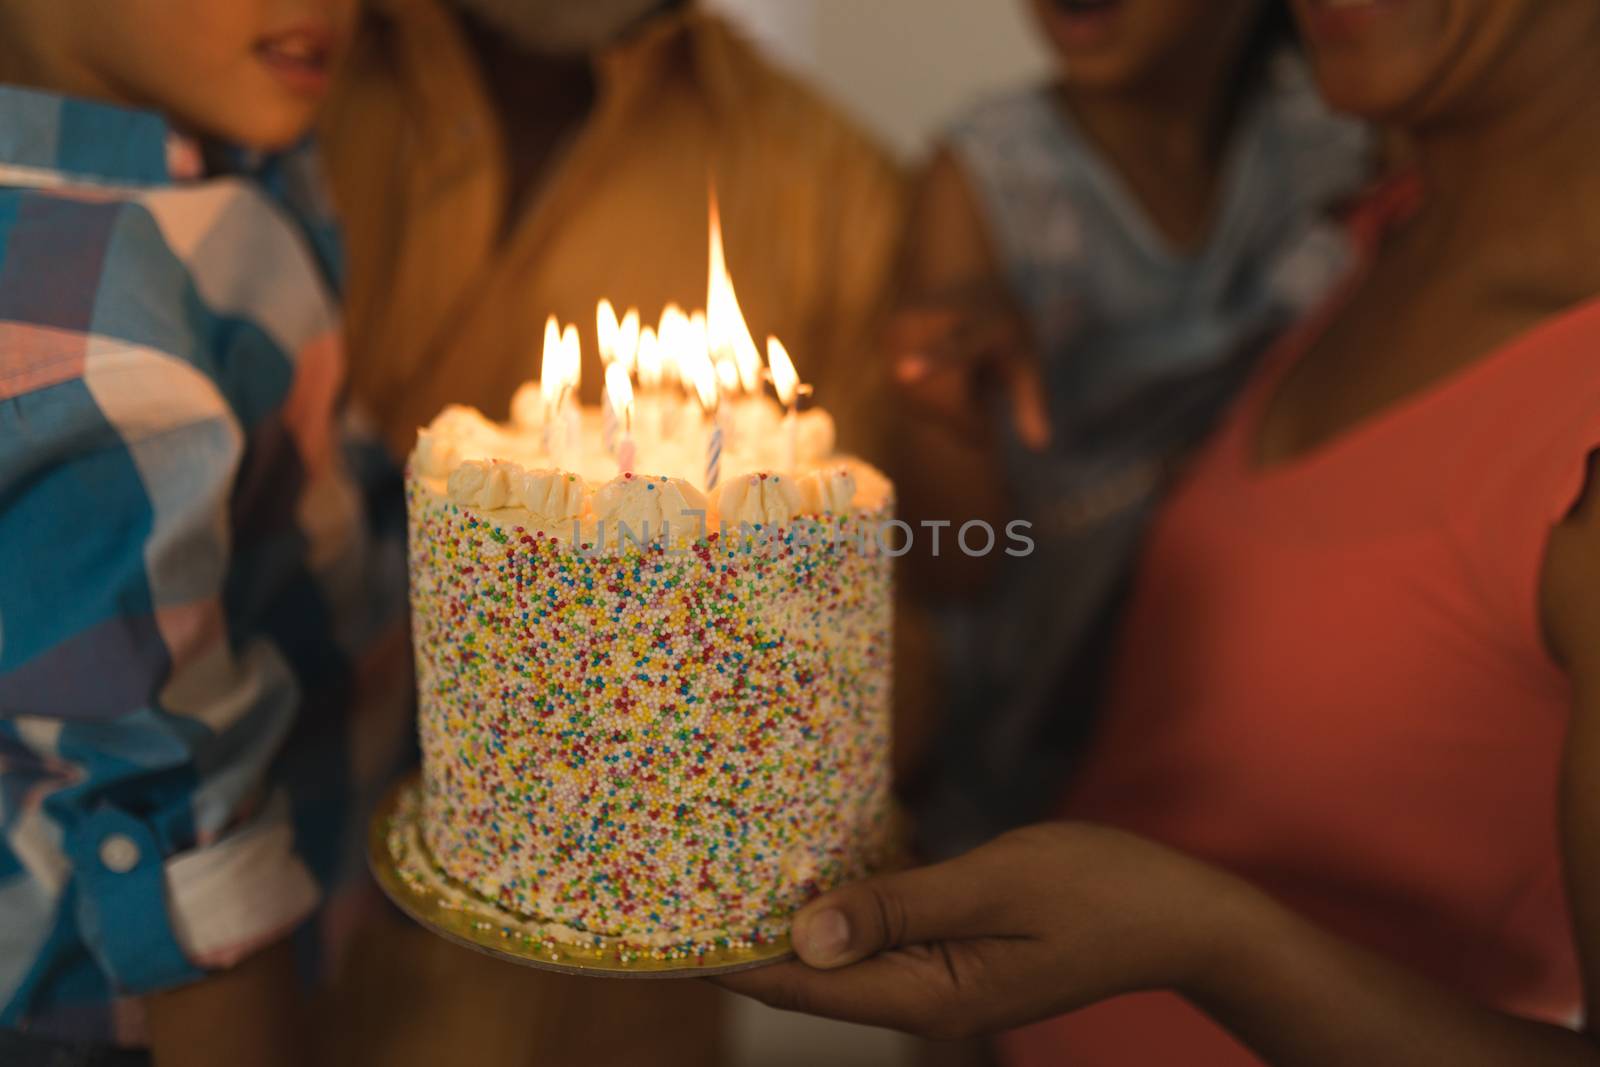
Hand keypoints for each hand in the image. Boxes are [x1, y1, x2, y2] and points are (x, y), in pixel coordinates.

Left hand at [716, 822, 1261, 1040]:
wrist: (1182, 914)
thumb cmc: (1102, 891)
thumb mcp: (996, 885)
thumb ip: (898, 907)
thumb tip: (801, 937)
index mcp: (929, 994)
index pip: (802, 990)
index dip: (727, 962)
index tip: (662, 931)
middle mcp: (924, 997)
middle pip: (811, 977)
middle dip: (745, 939)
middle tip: (674, 886)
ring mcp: (941, 977)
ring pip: (840, 954)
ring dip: (786, 920)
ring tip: (719, 875)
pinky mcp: (956, 950)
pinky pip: (879, 931)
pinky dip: (838, 906)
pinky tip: (808, 869)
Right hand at [885, 286, 1052, 451]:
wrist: (966, 274)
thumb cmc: (1003, 329)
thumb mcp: (1026, 360)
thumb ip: (1031, 401)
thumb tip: (1041, 446)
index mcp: (983, 324)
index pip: (956, 350)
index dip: (931, 363)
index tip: (904, 371)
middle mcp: (940, 318)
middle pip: (940, 394)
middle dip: (964, 417)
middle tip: (984, 410)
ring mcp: (910, 324)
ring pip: (919, 398)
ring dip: (943, 411)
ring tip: (962, 379)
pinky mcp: (889, 333)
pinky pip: (905, 393)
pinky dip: (925, 401)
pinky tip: (938, 376)